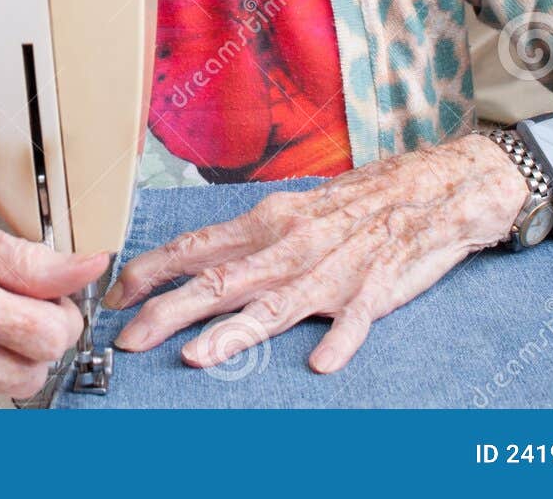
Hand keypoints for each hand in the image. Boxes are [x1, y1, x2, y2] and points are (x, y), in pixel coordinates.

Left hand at [101, 134, 524, 371]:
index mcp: (270, 221)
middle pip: (221, 281)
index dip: (153, 271)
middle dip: (170, 311)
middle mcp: (293, 243)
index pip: (198, 247)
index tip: (115, 295)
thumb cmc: (360, 204)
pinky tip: (321, 362)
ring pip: (276, 303)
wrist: (436, 189)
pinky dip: (339, 338)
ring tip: (198, 356)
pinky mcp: (379, 288)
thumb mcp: (296, 214)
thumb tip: (196, 264)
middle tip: (129, 339)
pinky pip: (356, 317)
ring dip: (235, 331)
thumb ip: (250, 243)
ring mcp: (336, 268)